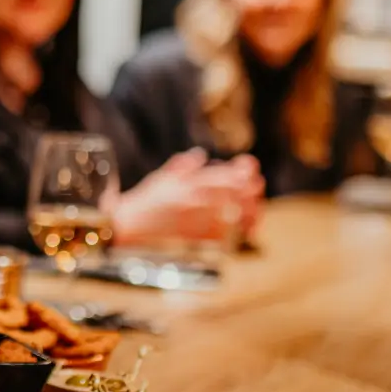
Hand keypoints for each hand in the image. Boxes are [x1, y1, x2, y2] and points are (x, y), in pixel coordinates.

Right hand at [114, 150, 264, 245]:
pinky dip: (236, 232)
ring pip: (232, 215)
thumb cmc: (146, 199)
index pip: (223, 174)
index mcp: (190, 182)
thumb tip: (201, 156)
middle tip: (258, 186)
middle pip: (232, 193)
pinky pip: (222, 234)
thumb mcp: (164, 176)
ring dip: (248, 211)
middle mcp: (195, 199)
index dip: (242, 170)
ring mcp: (196, 218)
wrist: (132, 223)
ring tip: (256, 209)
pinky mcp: (195, 235)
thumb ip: (184, 165)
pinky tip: (245, 230)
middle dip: (250, 189)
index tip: (250, 167)